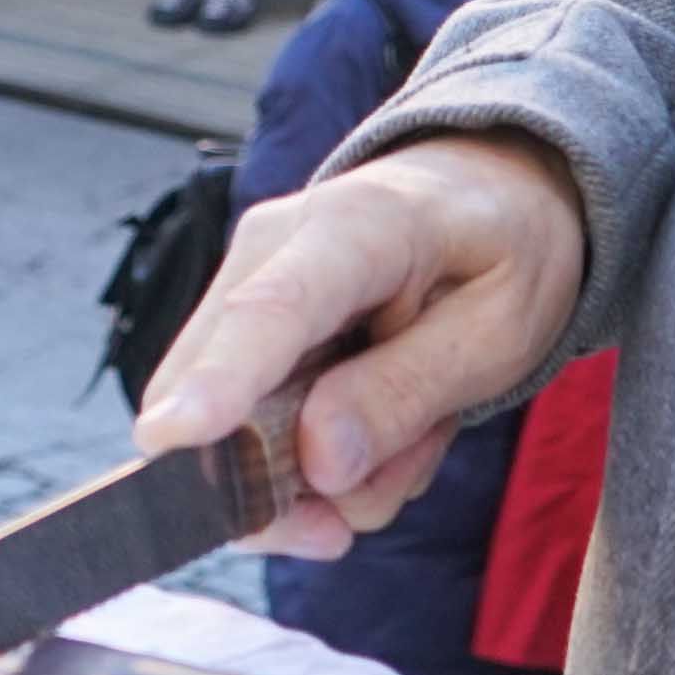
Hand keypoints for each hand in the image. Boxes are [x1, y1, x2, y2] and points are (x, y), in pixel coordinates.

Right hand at [133, 133, 585, 559]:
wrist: (484, 192)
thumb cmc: (501, 250)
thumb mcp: (500, 329)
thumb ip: (409, 393)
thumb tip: (318, 465)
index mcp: (357, 225)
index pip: (272, 308)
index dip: (219, 380)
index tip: (172, 439)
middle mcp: (271, 249)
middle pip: (209, 387)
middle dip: (288, 482)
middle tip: (398, 476)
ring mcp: (243, 289)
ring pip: (224, 432)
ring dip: (325, 476)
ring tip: (414, 431)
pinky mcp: (238, 333)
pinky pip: (244, 434)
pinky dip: (317, 463)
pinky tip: (382, 425)